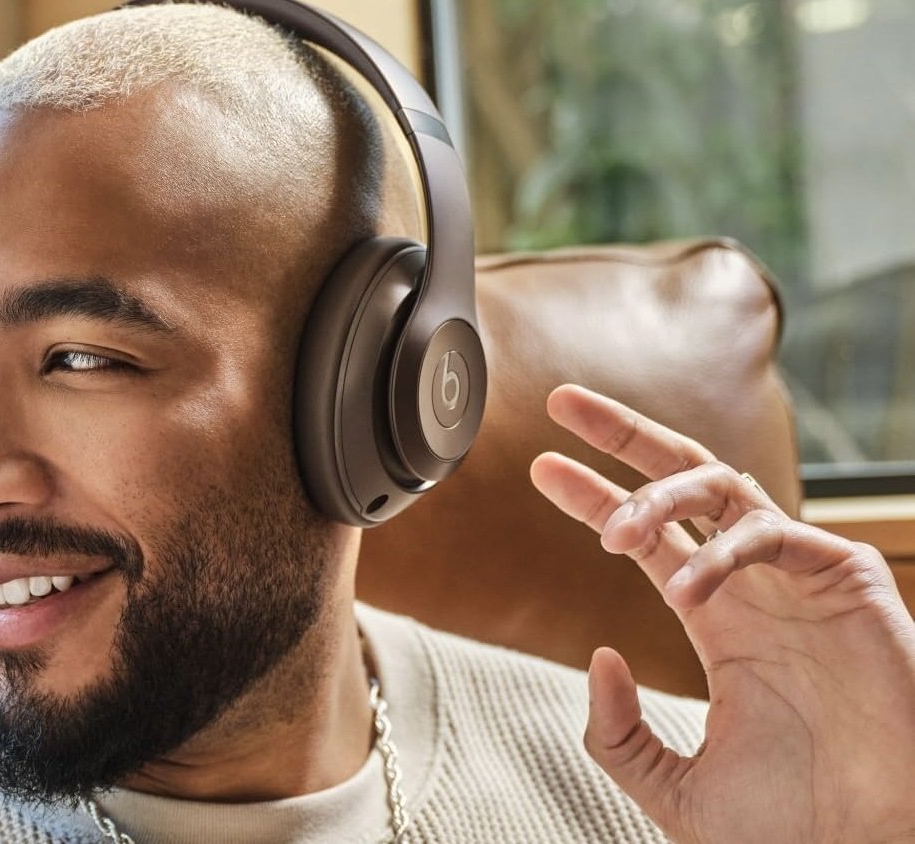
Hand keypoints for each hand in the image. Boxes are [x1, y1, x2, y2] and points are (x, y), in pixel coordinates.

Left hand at [529, 383, 914, 843]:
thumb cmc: (792, 822)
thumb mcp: (670, 784)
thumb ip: (617, 732)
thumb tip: (598, 655)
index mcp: (718, 618)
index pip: (649, 536)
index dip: (596, 495)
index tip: (542, 468)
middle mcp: (754, 585)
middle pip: (684, 480)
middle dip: (623, 436)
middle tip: (562, 401)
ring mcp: (800, 577)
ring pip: (724, 488)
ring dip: (658, 496)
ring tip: (612, 531)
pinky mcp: (849, 581)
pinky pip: (775, 534)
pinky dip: (724, 554)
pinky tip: (686, 589)